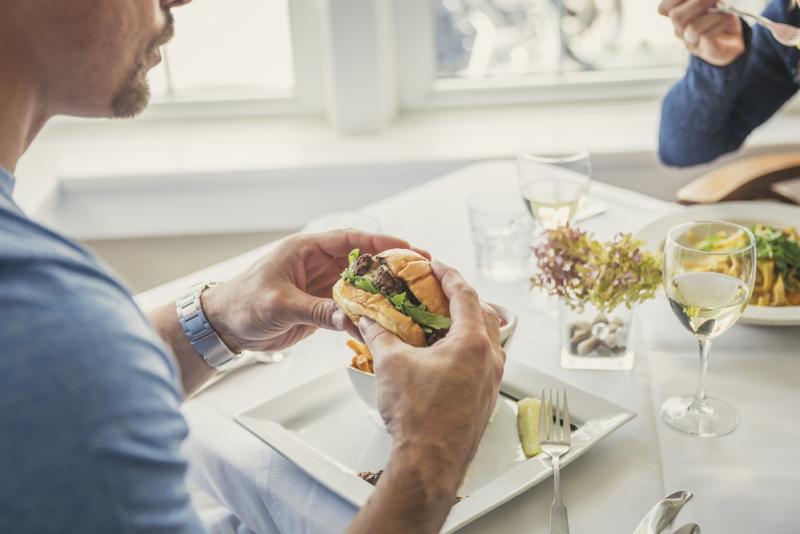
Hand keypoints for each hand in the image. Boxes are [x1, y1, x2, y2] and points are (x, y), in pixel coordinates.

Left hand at [201, 230, 427, 352]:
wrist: (224, 326)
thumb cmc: (243, 305)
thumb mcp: (280, 304)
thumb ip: (317, 311)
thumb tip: (352, 319)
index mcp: (306, 250)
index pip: (351, 240)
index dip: (380, 242)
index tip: (407, 248)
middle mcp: (317, 264)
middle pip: (362, 260)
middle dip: (390, 265)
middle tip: (420, 272)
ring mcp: (321, 285)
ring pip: (360, 284)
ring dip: (382, 290)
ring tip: (411, 295)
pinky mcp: (320, 306)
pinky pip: (351, 305)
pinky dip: (368, 311)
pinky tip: (387, 318)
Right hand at [358, 260, 504, 491]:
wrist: (429, 463)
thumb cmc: (417, 416)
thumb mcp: (390, 364)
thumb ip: (378, 334)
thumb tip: (366, 318)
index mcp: (472, 342)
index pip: (465, 294)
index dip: (448, 274)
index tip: (435, 264)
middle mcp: (490, 359)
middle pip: (483, 313)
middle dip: (461, 297)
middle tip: (440, 289)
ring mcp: (491, 381)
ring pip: (487, 339)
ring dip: (466, 323)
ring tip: (442, 319)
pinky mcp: (485, 398)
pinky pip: (483, 361)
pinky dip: (467, 347)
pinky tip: (445, 354)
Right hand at [659, 0, 744, 65]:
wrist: (733, 42)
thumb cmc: (720, 18)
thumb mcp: (709, 4)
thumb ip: (700, 1)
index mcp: (678, 17)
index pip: (664, 9)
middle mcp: (681, 32)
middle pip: (677, 17)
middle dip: (699, 2)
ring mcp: (693, 44)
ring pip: (693, 28)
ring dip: (713, 14)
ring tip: (725, 9)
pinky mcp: (708, 52)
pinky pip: (707, 37)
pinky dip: (721, 23)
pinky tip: (729, 18)